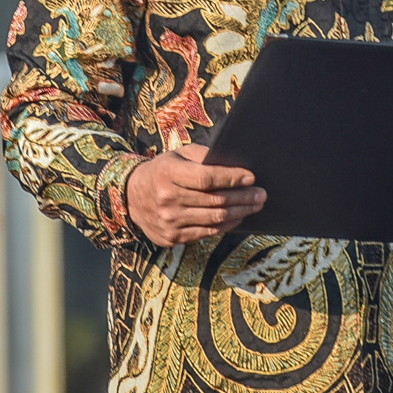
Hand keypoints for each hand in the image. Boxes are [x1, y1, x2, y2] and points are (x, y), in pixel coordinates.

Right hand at [126, 143, 264, 245]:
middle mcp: (167, 199)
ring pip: (214, 219)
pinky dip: (225, 225)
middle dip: (243, 197)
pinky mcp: (171, 237)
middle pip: (214, 201)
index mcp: (168, 174)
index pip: (206, 178)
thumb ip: (203, 156)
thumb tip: (234, 162)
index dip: (231, 178)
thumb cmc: (163, 170)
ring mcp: (168, 221)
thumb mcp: (178, 154)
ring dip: (240, 213)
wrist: (130, 197)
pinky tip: (238, 217)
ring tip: (255, 205)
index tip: (251, 177)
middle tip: (261, 194)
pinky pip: (206, 232)